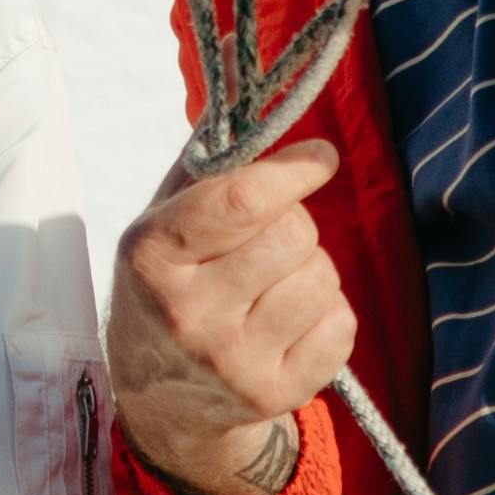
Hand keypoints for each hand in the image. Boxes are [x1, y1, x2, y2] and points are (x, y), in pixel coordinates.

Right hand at [109, 145, 347, 494]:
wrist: (160, 396)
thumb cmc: (171, 285)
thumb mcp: (163, 222)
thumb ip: (208, 166)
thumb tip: (257, 99)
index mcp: (153, 258)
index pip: (242, 200)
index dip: (293, 171)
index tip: (319, 157)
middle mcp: (187, 314)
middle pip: (295, 234)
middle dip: (293, 224)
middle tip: (266, 241)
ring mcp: (232, 361)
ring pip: (323, 277)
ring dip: (311, 269)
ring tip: (272, 286)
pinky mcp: (274, 393)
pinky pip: (342, 324)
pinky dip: (326, 314)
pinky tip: (288, 323)